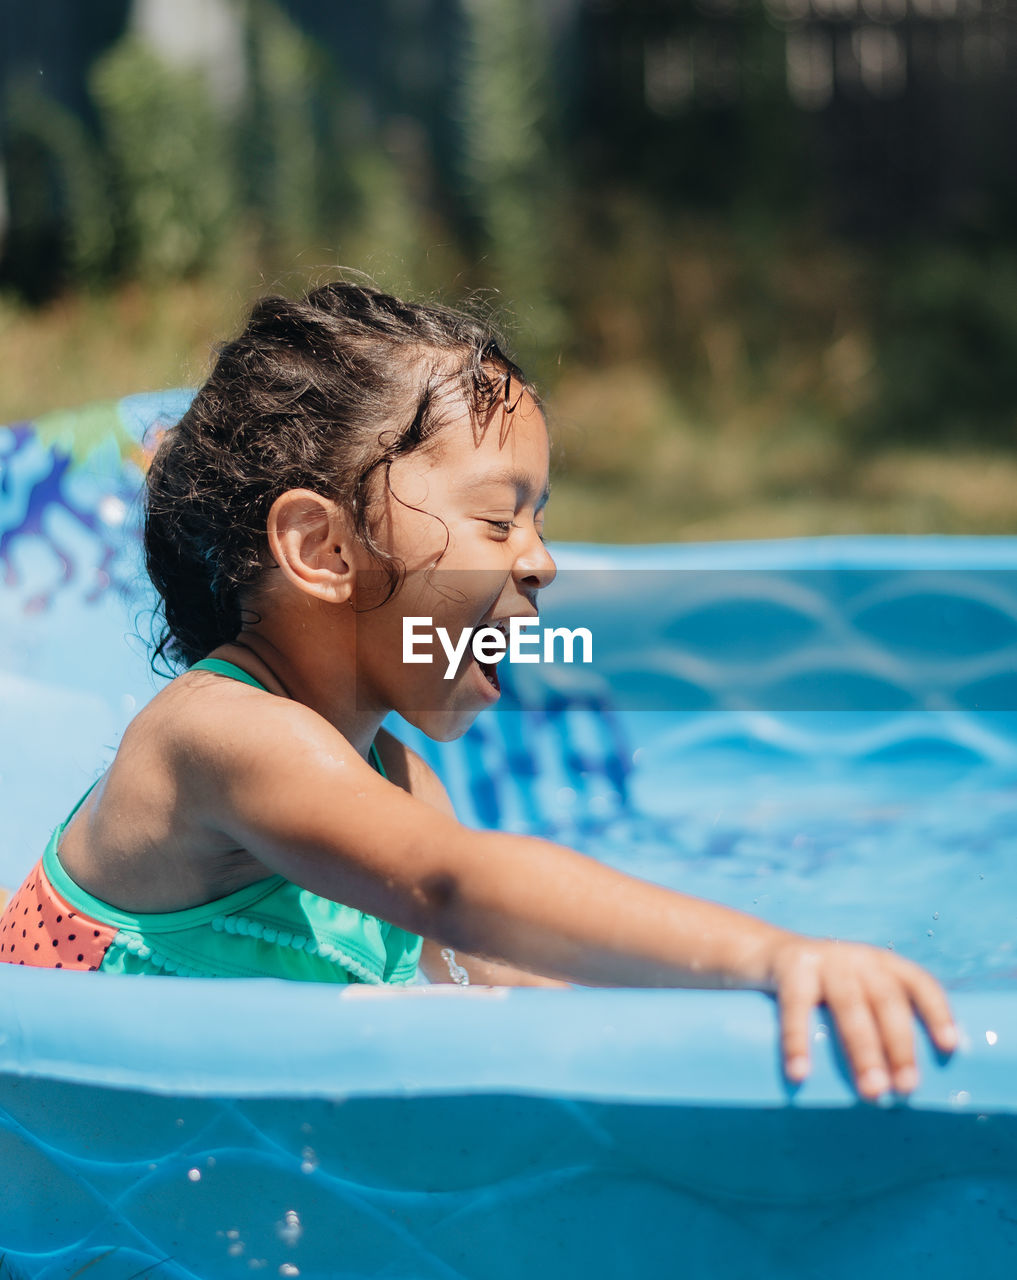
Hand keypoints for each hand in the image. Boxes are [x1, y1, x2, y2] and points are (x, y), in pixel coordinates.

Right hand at [766, 937, 957, 1099]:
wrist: (767, 954)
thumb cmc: (825, 991)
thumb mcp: (857, 994)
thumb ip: (878, 1025)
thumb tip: (902, 1092)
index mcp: (883, 966)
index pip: (919, 984)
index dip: (937, 1013)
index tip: (949, 1047)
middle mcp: (859, 959)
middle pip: (887, 1001)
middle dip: (900, 1046)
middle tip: (906, 1088)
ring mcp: (824, 961)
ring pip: (850, 1006)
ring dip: (864, 1051)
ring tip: (871, 1091)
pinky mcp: (790, 968)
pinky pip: (795, 1008)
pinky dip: (798, 1041)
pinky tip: (800, 1072)